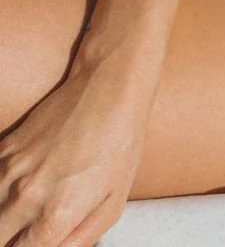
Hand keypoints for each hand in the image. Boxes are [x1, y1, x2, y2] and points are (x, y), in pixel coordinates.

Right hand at [0, 57, 154, 246]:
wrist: (109, 85)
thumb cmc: (120, 143)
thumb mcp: (113, 203)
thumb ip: (78, 240)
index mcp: (56, 215)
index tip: (33, 241)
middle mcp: (27, 196)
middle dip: (9, 238)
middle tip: (27, 229)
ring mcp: (12, 169)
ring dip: (3, 216)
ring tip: (21, 212)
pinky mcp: (7, 147)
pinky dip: (0, 190)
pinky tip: (17, 190)